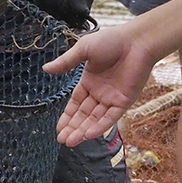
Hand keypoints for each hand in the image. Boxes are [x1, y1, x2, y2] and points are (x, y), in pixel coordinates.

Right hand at [43, 22, 160, 145]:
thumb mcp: (83, 50)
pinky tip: (88, 135)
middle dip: (73, 128)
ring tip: (71, 142)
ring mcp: (112, 98)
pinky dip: (100, 126)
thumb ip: (65, 62)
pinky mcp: (124, 101)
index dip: (67, 117)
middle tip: (62, 140)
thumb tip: (45, 69)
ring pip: (95, 119)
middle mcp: (100, 93)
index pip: (75, 104)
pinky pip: (110, 117)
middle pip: (84, 115)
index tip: (58, 129)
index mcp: (89, 82)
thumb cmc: (111, 40)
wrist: (136, 41)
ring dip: (83, 131)